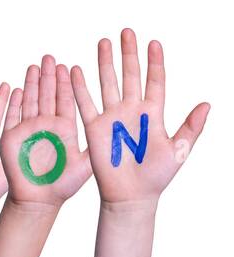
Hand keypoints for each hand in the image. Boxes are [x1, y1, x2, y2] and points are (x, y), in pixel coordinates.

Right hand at [0, 56, 90, 207]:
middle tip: (50, 57)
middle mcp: (46, 126)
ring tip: (34, 66)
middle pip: (47, 95)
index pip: (66, 99)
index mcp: (64, 128)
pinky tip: (14, 89)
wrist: (38, 201)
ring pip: (30, 101)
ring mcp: (28, 130)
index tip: (68, 65)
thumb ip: (101, 146)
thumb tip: (121, 133)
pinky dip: (13, 103)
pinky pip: (11, 116)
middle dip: (48, 76)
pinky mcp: (11, 138)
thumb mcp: (88, 164)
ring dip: (31, 83)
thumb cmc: (62, 186)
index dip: (67, 83)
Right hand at [72, 28, 209, 203]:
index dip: (155, 62)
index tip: (154, 43)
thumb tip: (207, 105)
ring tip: (103, 43)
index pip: (155, 81)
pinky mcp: (94, 128)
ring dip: (105, 63)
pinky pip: (86, 104)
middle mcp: (132, 111)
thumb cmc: (156, 176)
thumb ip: (191, 127)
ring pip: (108, 83)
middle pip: (130, 75)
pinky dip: (80, 88)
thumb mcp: (178, 151)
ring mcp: (112, 117)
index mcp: (153, 113)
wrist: (131, 195)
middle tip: (126, 33)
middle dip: (128, 54)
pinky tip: (76, 71)